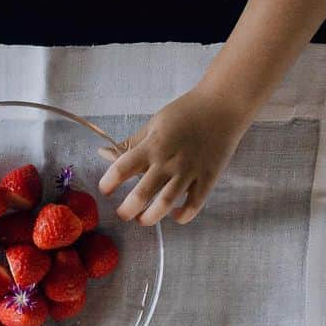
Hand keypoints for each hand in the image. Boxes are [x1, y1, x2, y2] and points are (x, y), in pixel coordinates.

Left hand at [96, 88, 249, 225]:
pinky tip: (174, 215)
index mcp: (152, 146)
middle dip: (127, 210)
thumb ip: (130, 142)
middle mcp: (168, 162)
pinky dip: (183, 216)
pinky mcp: (208, 179)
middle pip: (141, 194)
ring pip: (166, 204)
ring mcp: (189, 172)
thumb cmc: (185, 112)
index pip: (122, 169)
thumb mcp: (153, 124)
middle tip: (122, 214)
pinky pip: (194, 205)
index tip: (105, 190)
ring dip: (150, 217)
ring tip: (142, 219)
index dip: (108, 183)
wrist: (222, 107)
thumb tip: (103, 153)